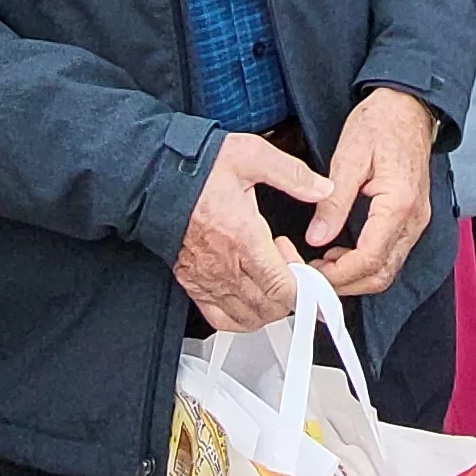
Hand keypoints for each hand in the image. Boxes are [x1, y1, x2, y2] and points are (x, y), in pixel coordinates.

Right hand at [180, 132, 332, 330]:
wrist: (153, 178)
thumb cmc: (197, 169)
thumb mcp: (251, 156)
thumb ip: (292, 174)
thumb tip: (322, 188)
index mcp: (243, 237)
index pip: (282, 286)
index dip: (306, 288)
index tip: (312, 275)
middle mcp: (225, 265)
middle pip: (271, 307)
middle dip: (292, 293)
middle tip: (291, 265)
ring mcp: (207, 279)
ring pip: (249, 318)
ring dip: (270, 305)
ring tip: (271, 276)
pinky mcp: (193, 283)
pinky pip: (221, 319)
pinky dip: (242, 317)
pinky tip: (250, 296)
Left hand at [305, 89, 440, 294]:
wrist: (407, 106)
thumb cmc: (380, 123)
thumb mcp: (347, 157)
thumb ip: (333, 202)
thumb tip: (317, 237)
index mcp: (398, 203)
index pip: (370, 258)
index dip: (339, 274)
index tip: (311, 273)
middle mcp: (413, 219)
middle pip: (382, 273)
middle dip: (345, 283)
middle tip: (311, 276)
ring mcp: (416, 221)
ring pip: (388, 268)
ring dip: (355, 276)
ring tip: (320, 266)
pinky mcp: (411, 219)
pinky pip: (391, 254)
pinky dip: (365, 263)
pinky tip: (339, 253)